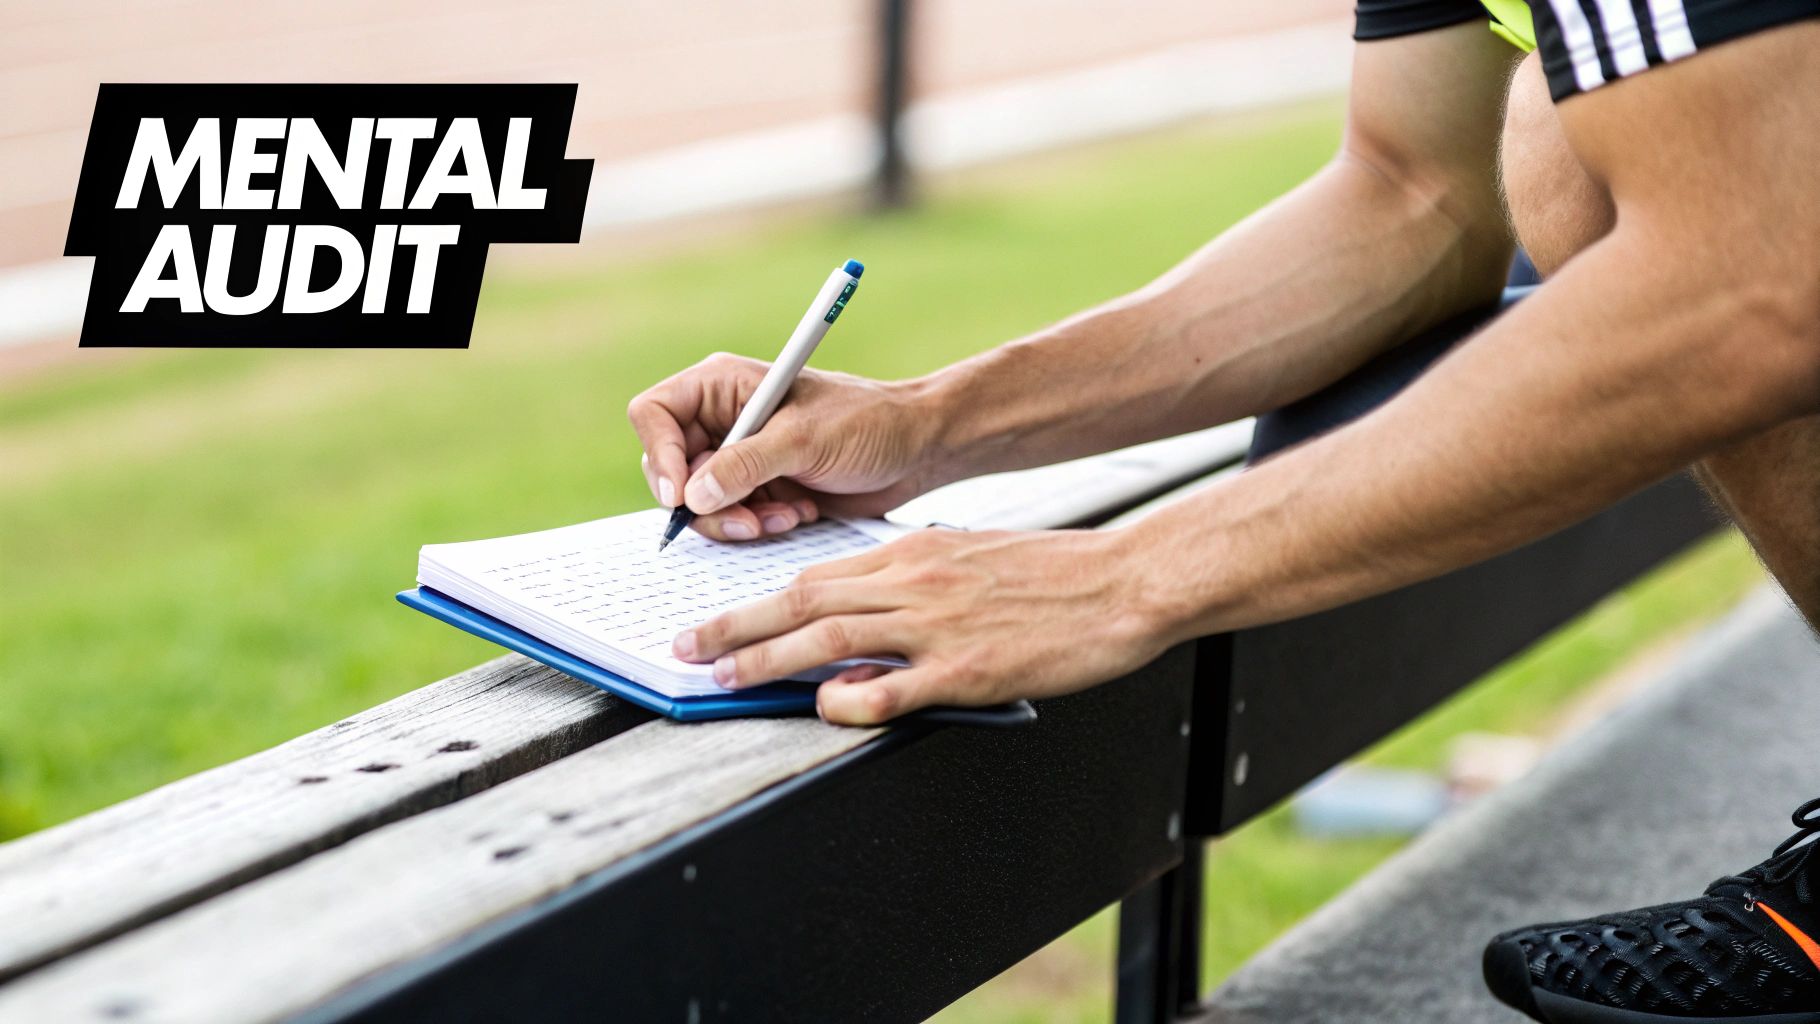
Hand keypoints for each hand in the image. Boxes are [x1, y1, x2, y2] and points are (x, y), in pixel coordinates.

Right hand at [628, 353, 939, 541]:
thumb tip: (691, 497)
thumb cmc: (867, 424)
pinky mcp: (756, 490)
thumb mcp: (805, 439)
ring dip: (736, 520)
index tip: (682, 495)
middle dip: (705, 503)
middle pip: (669, 470)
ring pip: (697, 504)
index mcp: (722, 386)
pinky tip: (798, 515)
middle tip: (748, 520)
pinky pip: (730, 520)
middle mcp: (721, 420)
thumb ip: (745, 465)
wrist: (915, 451)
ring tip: (786, 515)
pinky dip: (757, 526)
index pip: (654, 414)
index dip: (660, 455)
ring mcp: (737, 458)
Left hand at [669, 527, 1173, 723]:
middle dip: (738, 627)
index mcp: (915, 554)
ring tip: (726, 680)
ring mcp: (939, 625)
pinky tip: (822, 708)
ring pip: (831, 639)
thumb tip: (866, 613)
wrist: (1123, 583)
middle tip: (690, 650)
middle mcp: (916, 583)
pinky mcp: (969, 668)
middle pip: (805, 601)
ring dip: (769, 660)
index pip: (815, 575)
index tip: (718, 618)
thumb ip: (916, 582)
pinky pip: (894, 688)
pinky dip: (851, 699)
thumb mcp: (972, 557)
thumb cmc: (1055, 574)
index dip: (758, 600)